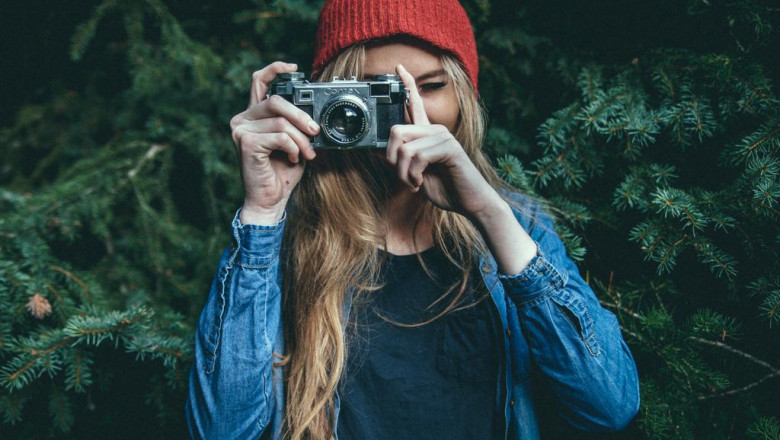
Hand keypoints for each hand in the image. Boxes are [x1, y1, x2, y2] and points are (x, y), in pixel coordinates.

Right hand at [230, 62, 318, 224]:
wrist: (270, 200)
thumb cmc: (281, 173)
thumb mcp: (294, 143)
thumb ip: (296, 125)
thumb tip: (313, 115)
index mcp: (253, 115)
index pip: (259, 82)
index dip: (275, 69)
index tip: (294, 67)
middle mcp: (243, 119)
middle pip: (276, 101)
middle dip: (301, 116)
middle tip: (315, 132)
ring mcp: (241, 130)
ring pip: (281, 121)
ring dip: (301, 139)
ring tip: (307, 153)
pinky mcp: (245, 143)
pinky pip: (279, 136)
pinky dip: (293, 147)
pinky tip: (292, 158)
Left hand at [385, 64, 502, 219]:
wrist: (470, 203)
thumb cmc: (446, 188)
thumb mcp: (414, 175)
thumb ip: (399, 161)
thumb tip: (376, 151)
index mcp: (427, 134)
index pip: (415, 104)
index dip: (407, 84)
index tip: (398, 67)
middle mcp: (435, 130)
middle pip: (395, 130)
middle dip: (391, 160)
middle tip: (404, 177)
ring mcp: (443, 136)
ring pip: (404, 148)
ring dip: (403, 173)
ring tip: (415, 183)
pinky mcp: (449, 147)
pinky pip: (417, 157)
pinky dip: (413, 175)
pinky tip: (421, 182)